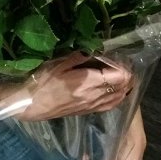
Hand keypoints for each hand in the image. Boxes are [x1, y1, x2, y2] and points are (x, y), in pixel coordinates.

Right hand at [17, 52, 132, 120]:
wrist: (33, 105)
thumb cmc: (42, 82)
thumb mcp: (58, 64)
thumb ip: (78, 56)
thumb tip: (93, 48)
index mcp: (88, 82)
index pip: (119, 76)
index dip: (124, 66)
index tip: (120, 56)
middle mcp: (95, 96)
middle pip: (122, 86)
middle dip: (127, 74)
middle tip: (122, 62)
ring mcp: (93, 105)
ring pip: (119, 96)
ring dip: (124, 85)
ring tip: (122, 74)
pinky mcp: (89, 110)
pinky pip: (111, 105)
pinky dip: (118, 96)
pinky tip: (117, 90)